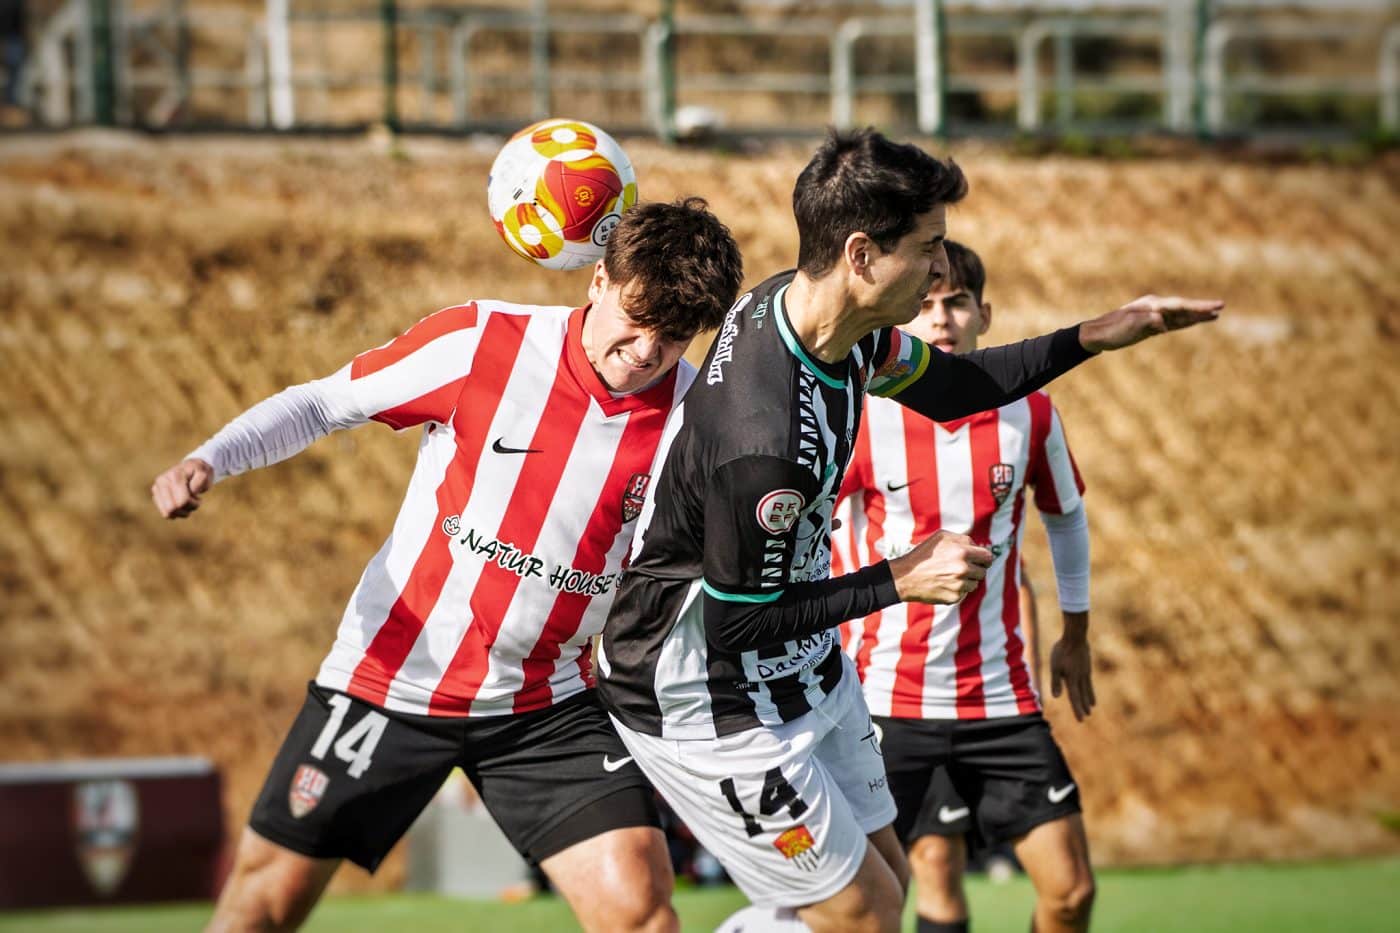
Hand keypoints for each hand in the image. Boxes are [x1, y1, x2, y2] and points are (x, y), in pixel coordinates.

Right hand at [151, 458, 214, 518]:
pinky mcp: (156, 496)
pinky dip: (176, 513)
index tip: (197, 497)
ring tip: (188, 503)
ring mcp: (156, 488)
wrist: (190, 468)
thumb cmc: (199, 473)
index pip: (183, 501)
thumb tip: (192, 491)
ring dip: (182, 512)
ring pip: (168, 513)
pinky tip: (181, 505)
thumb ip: (200, 481)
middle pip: (173, 508)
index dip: (194, 503)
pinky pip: (165, 514)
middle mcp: (162, 481)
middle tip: (194, 502)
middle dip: (187, 509)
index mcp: (175, 475)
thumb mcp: (205, 474)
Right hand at [888, 530, 993, 604]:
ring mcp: (960, 585)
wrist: (906, 577)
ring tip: (949, 576)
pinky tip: (943, 584)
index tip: (979, 560)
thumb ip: (963, 539)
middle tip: (961, 568)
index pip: (988, 557)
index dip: (983, 558)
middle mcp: (963, 569)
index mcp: (963, 552)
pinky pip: (964, 593)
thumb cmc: (924, 554)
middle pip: (983, 572)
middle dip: (975, 569)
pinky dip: (957, 590)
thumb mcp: (942, 537)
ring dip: (966, 580)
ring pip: (974, 584)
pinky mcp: (955, 597)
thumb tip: (978, 547)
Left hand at [1050, 633, 1094, 721]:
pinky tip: (1089, 689)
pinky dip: (1090, 688)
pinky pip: (1089, 681)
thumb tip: (1056, 697)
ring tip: (1092, 706)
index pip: (1074, 698)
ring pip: (1087, 688)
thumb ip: (1056, 682)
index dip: (1077, 709)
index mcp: (1072, 679)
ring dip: (1089, 698)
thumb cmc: (1062, 651)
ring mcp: (1085, 672)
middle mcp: (1080, 678)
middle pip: (1082, 695)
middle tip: (1087, 716)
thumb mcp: (1055, 666)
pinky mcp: (1087, 666)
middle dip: (1084, 706)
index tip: (1081, 719)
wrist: (1075, 637)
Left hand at [1078, 295, 1223, 352]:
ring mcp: (1154, 315)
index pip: (1180, 305)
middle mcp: (1155, 307)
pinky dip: (1186, 322)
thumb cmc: (1112, 330)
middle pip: (1183, 307)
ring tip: (1215, 314)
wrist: (1097, 334)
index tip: (1214, 307)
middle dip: (1202, 308)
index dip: (1198, 307)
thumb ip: (1148, 322)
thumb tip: (1163, 324)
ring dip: (1197, 315)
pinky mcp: (1152, 325)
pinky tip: (1194, 322)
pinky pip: (1173, 323)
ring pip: (1181, 315)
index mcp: (1152, 305)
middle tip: (1222, 307)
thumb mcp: (1130, 326)